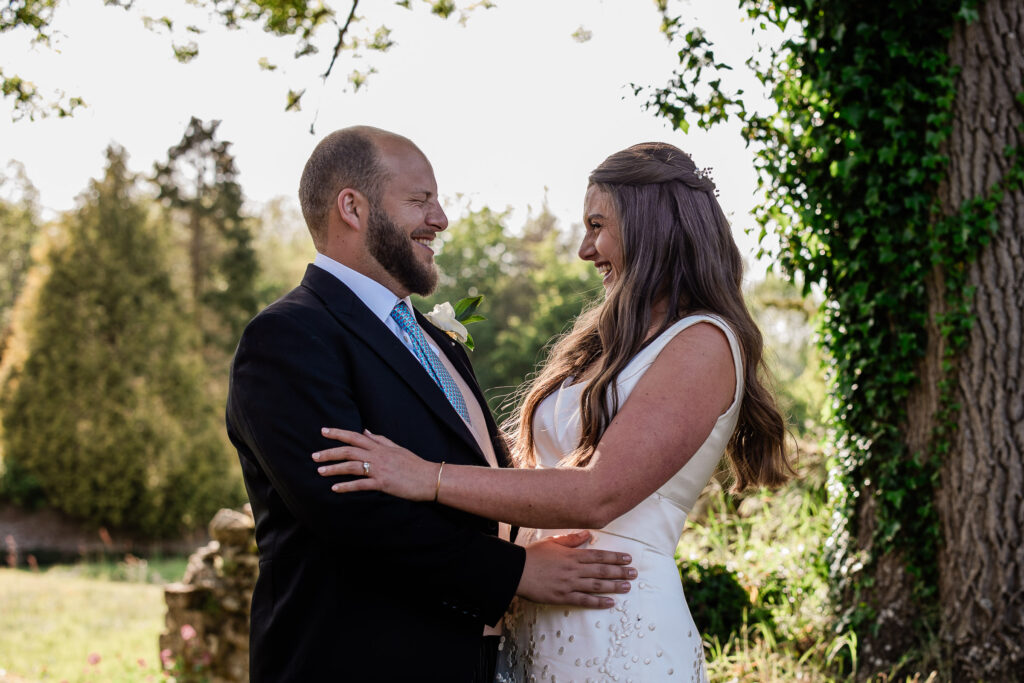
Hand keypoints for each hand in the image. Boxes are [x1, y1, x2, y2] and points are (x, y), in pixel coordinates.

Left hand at [313, 428, 437, 500]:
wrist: (429, 478)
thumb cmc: (414, 464)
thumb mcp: (397, 448)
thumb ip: (380, 439)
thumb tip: (366, 430)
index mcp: (381, 446)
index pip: (355, 436)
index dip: (338, 433)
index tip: (323, 431)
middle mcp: (378, 455)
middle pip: (349, 451)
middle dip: (330, 452)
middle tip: (314, 456)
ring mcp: (380, 469)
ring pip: (352, 466)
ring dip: (334, 468)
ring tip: (320, 471)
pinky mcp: (383, 483)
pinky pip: (360, 484)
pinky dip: (346, 486)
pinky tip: (335, 489)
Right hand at [516, 531, 635, 607]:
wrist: (516, 571)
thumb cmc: (533, 555)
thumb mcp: (552, 542)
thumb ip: (571, 539)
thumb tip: (587, 534)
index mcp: (572, 555)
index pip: (599, 556)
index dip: (615, 557)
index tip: (628, 558)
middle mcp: (574, 570)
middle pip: (602, 571)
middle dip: (620, 571)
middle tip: (634, 573)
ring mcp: (569, 584)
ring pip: (597, 586)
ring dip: (614, 586)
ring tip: (627, 586)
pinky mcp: (563, 597)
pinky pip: (584, 600)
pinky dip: (598, 602)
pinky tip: (610, 603)